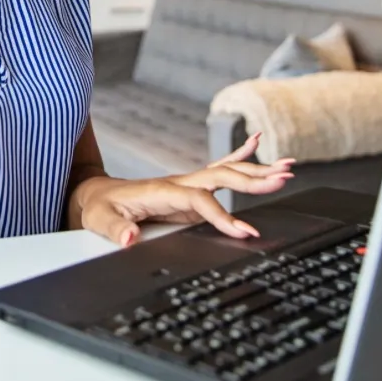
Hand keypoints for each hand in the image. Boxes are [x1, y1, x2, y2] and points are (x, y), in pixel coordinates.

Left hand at [74, 133, 294, 246]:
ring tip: (287, 166)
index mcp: (162, 191)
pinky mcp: (190, 190)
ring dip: (256, 169)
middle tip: (282, 179)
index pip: (199, 200)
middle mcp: (179, 183)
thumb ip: (115, 230)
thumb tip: (128, 239)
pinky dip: (239, 155)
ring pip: (227, 172)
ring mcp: (186, 184)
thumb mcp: (100, 221)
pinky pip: (219, 170)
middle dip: (252, 179)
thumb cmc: (99, 208)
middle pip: (222, 177)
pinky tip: (256, 140)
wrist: (94, 195)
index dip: (222, 215)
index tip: (244, 232)